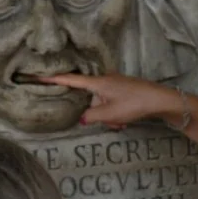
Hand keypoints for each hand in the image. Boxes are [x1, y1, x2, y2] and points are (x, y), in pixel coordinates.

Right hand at [38, 73, 174, 128]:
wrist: (160, 100)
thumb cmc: (133, 104)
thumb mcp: (109, 114)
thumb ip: (91, 116)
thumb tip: (82, 118)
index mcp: (97, 83)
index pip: (70, 80)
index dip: (53, 79)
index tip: (37, 75)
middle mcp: (104, 80)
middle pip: (89, 97)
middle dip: (95, 112)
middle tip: (108, 120)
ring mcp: (115, 84)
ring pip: (102, 103)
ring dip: (108, 116)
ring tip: (120, 123)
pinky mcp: (123, 90)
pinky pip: (112, 104)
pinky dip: (115, 114)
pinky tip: (125, 122)